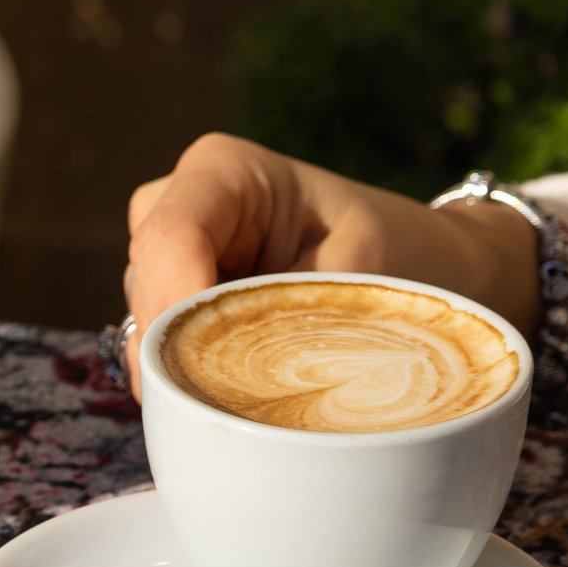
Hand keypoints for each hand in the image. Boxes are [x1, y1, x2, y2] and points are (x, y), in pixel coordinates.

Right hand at [121, 135, 538, 395]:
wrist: (423, 266)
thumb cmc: (400, 253)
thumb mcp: (356, 274)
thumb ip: (284, 314)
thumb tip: (223, 381)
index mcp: (223, 171)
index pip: (168, 239)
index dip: (177, 307)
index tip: (211, 372)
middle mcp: (177, 204)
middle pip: (148, 288)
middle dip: (185, 348)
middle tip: (252, 395)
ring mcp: (168, 256)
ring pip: (144, 326)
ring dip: (191, 368)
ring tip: (263, 389)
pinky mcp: (171, 302)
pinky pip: (156, 352)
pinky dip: (193, 380)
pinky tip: (241, 390)